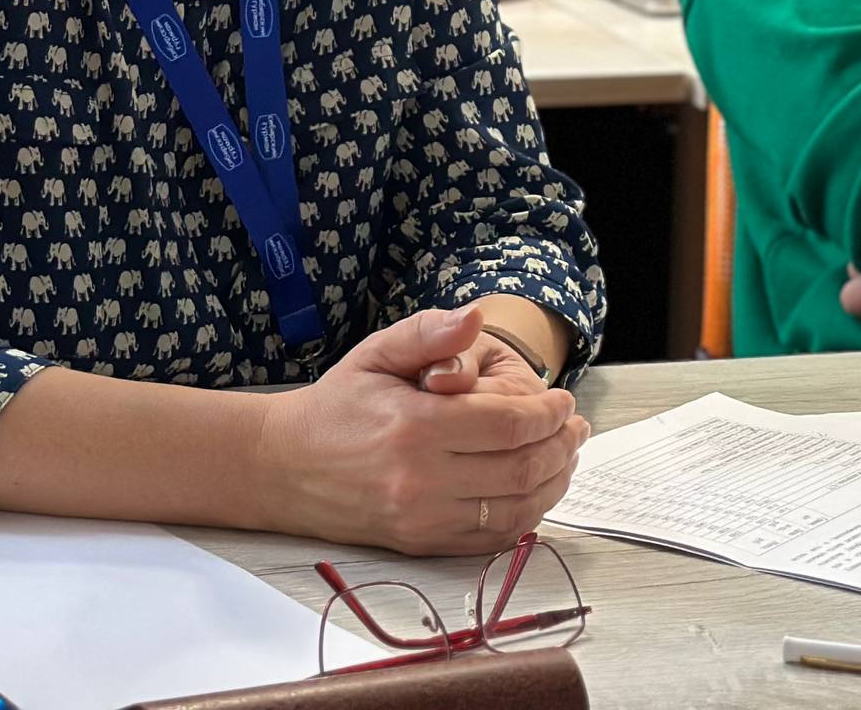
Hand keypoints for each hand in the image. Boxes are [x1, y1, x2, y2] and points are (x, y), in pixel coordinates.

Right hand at [255, 304, 588, 554]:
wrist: (284, 466)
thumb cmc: (336, 404)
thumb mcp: (376, 352)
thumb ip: (429, 332)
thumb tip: (476, 317)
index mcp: (414, 427)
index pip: (509, 425)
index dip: (549, 414)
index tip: (565, 400)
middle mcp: (420, 480)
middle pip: (521, 470)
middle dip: (562, 447)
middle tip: (577, 428)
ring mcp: (421, 519)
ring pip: (515, 510)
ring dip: (554, 483)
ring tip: (565, 456)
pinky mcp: (420, 544)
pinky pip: (491, 539)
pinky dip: (526, 517)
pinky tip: (535, 490)